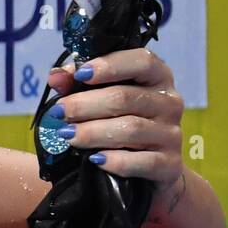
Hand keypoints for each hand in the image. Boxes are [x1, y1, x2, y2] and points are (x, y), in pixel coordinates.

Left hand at [45, 48, 183, 186]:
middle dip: (85, 105)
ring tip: (67, 135)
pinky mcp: (170, 164)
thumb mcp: (102, 95)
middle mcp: (169, 102)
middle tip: (58, 112)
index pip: (142, 61)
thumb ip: (77, 82)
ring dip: (92, 132)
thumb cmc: (123, 119)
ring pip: (131, 129)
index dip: (110, 66)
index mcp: (157, 76)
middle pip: (125, 98)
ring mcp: (172, 134)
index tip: (80, 74)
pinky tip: (94, 159)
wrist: (153, 166)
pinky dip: (116, 161)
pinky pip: (143, 161)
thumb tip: (56, 77)